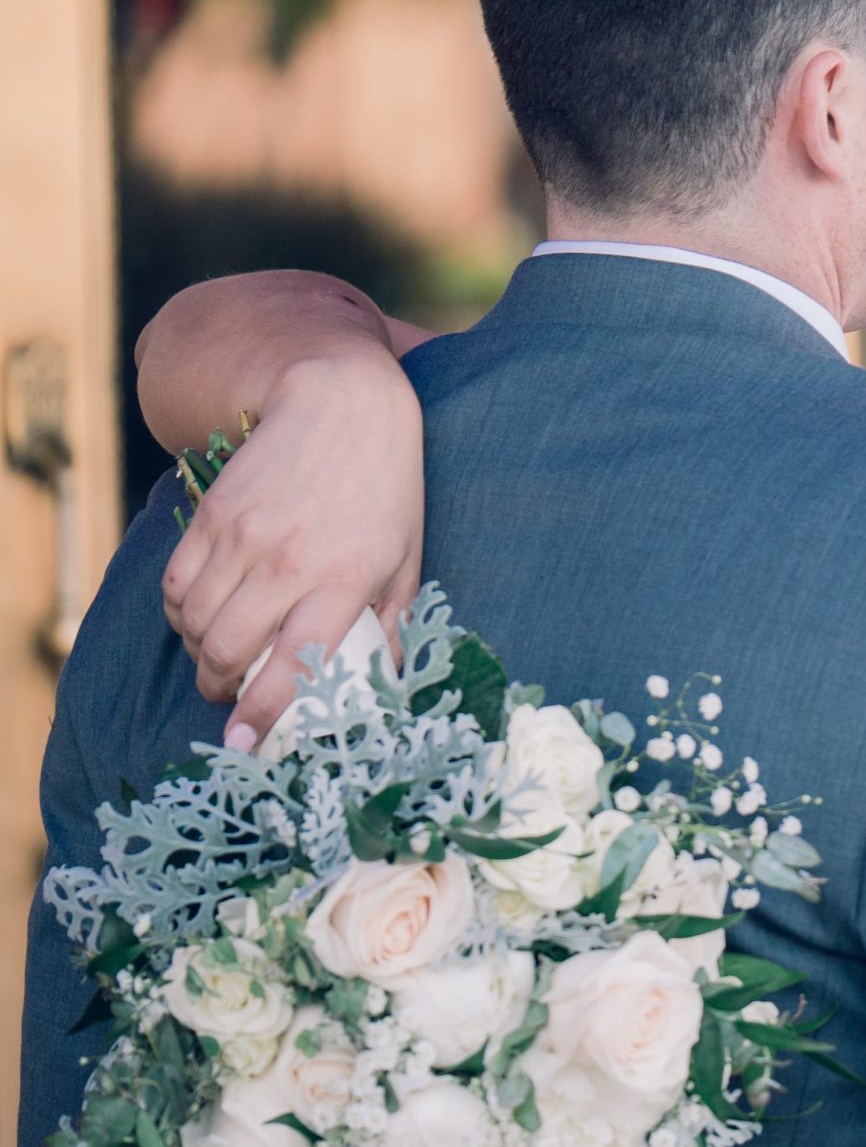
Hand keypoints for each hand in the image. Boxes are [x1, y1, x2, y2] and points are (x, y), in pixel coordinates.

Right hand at [159, 350, 424, 742]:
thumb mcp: (408, 556)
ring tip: (219, 656)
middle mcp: (286, 565)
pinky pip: (175, 584)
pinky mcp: (212, 517)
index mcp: (342, 581)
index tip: (244, 744)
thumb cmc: (386, 485)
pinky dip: (181, 611)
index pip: (291, 667)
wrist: (340, 402)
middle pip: (226, 651)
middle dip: (221, 687)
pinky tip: (200, 615)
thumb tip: (388, 680)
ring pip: (194, 622)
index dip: (261, 716)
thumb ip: (395, 621)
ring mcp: (242, 539)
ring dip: (200, 651)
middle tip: (230, 694)